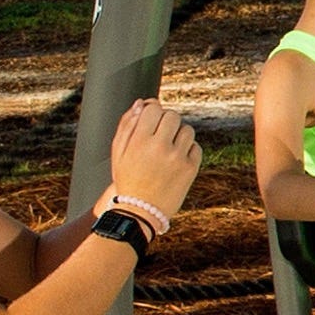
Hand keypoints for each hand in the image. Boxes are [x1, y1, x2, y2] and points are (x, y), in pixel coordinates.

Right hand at [104, 99, 202, 216]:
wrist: (140, 211)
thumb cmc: (127, 179)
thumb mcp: (118, 152)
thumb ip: (127, 125)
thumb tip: (141, 103)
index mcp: (139, 140)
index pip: (153, 108)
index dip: (153, 110)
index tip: (151, 119)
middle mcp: (159, 147)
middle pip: (172, 116)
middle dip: (166, 121)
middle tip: (160, 133)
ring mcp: (177, 158)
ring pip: (187, 129)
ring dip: (179, 134)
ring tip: (169, 147)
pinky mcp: (190, 169)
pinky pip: (196, 147)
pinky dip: (188, 149)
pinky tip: (177, 159)